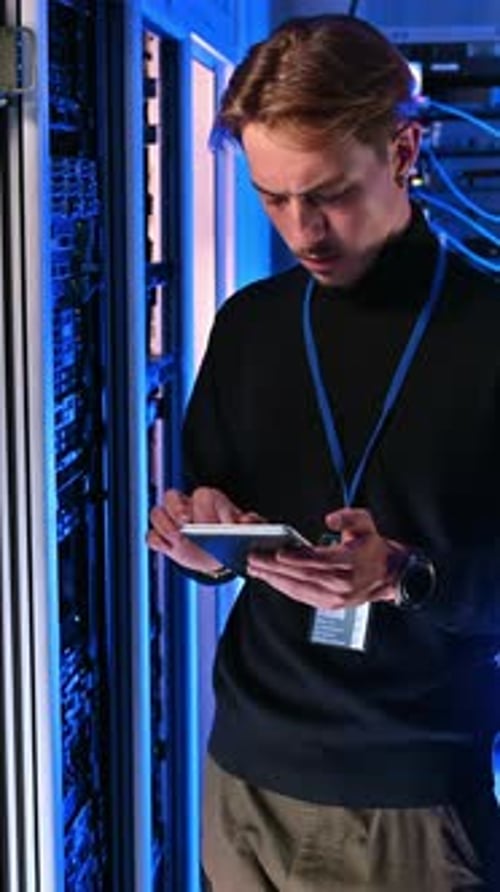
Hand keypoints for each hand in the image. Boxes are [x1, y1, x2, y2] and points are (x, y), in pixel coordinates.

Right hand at [147, 485, 262, 574]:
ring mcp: (170, 521)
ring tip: (178, 538)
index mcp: (207, 499)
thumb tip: (247, 522)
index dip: (206, 506)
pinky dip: (158, 541)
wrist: (217, 554)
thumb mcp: (242, 529)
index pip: (201, 495)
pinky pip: (151, 535)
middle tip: (186, 522)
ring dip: (165, 525)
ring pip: (157, 513)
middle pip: (171, 496)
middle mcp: (185, 505)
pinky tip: (169, 548)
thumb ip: (249, 523)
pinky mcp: (162, 538)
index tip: (214, 523)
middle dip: (177, 508)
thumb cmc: (229, 535)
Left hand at [247, 507, 407, 608]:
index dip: (297, 557)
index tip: (277, 551)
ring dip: (275, 580)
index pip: (319, 560)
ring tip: (255, 570)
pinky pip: (302, 597)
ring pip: (299, 589)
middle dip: (276, 568)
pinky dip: (285, 587)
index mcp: (351, 562)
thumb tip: (329, 519)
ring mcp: (336, 598)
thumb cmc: (372, 547)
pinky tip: (271, 579)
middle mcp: (342, 584)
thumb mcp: (365, 522)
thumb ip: (348, 517)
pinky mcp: (330, 605)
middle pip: (303, 575)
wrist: (389, 575)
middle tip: (254, 559)